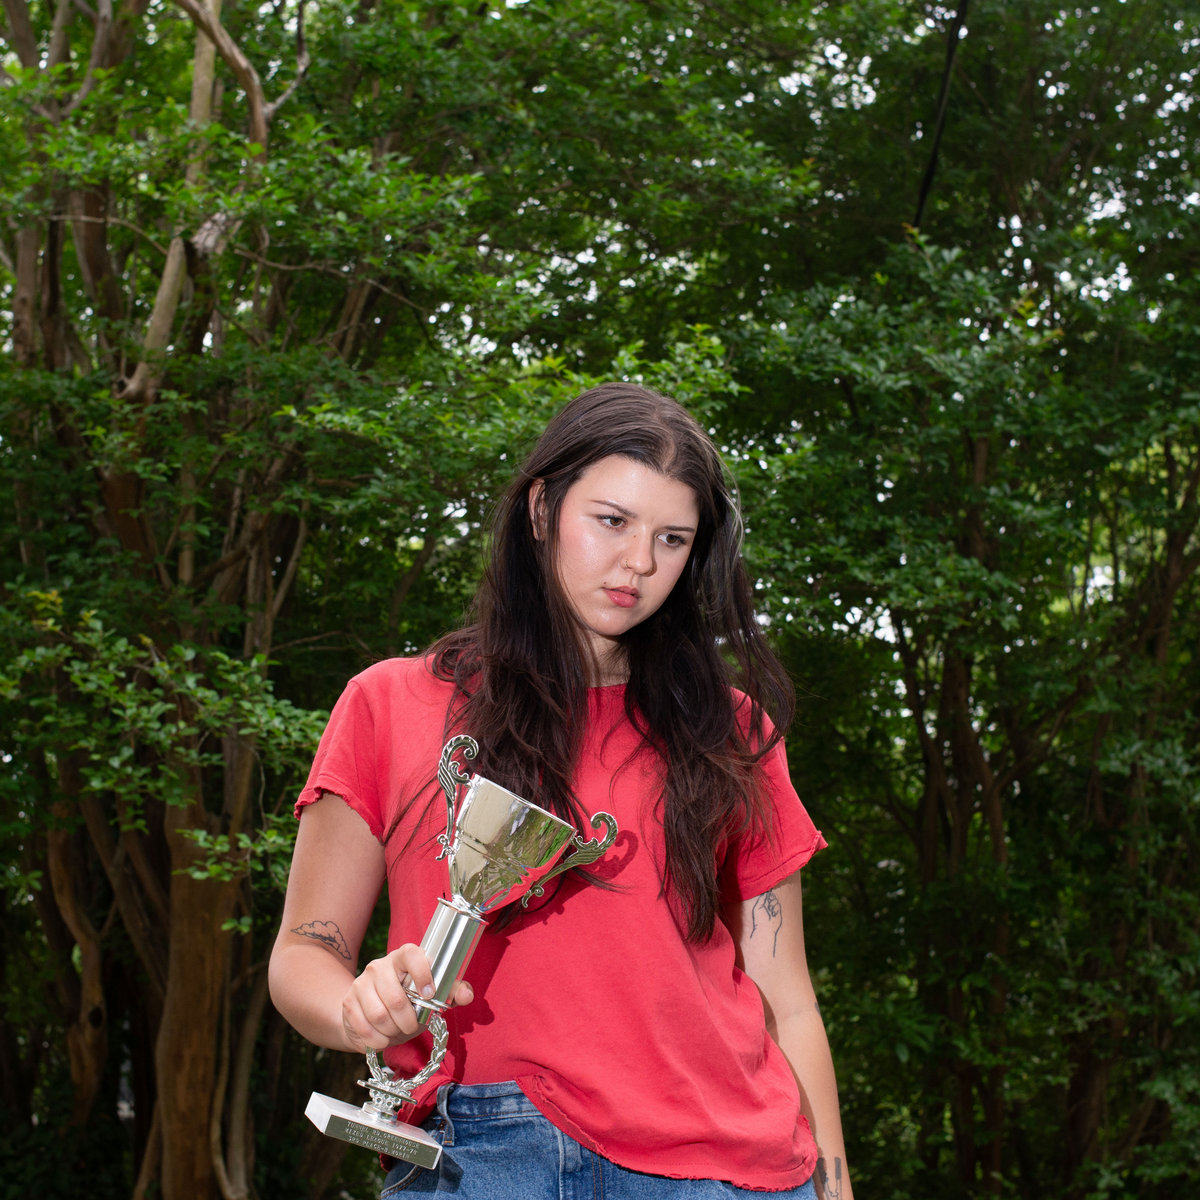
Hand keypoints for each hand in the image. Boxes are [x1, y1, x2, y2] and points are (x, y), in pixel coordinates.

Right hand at [340, 943, 474, 1052]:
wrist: (371, 1012)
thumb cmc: (408, 1000)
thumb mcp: (432, 996)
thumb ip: (451, 993)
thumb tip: (467, 995)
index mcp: (403, 957)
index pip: (412, 954)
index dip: (422, 974)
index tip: (429, 994)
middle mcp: (379, 966)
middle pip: (396, 998)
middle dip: (408, 1021)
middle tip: (412, 1026)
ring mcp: (361, 983)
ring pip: (379, 1015)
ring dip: (392, 1031)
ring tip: (397, 1031)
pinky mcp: (349, 1002)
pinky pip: (365, 1028)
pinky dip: (378, 1040)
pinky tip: (383, 1037)